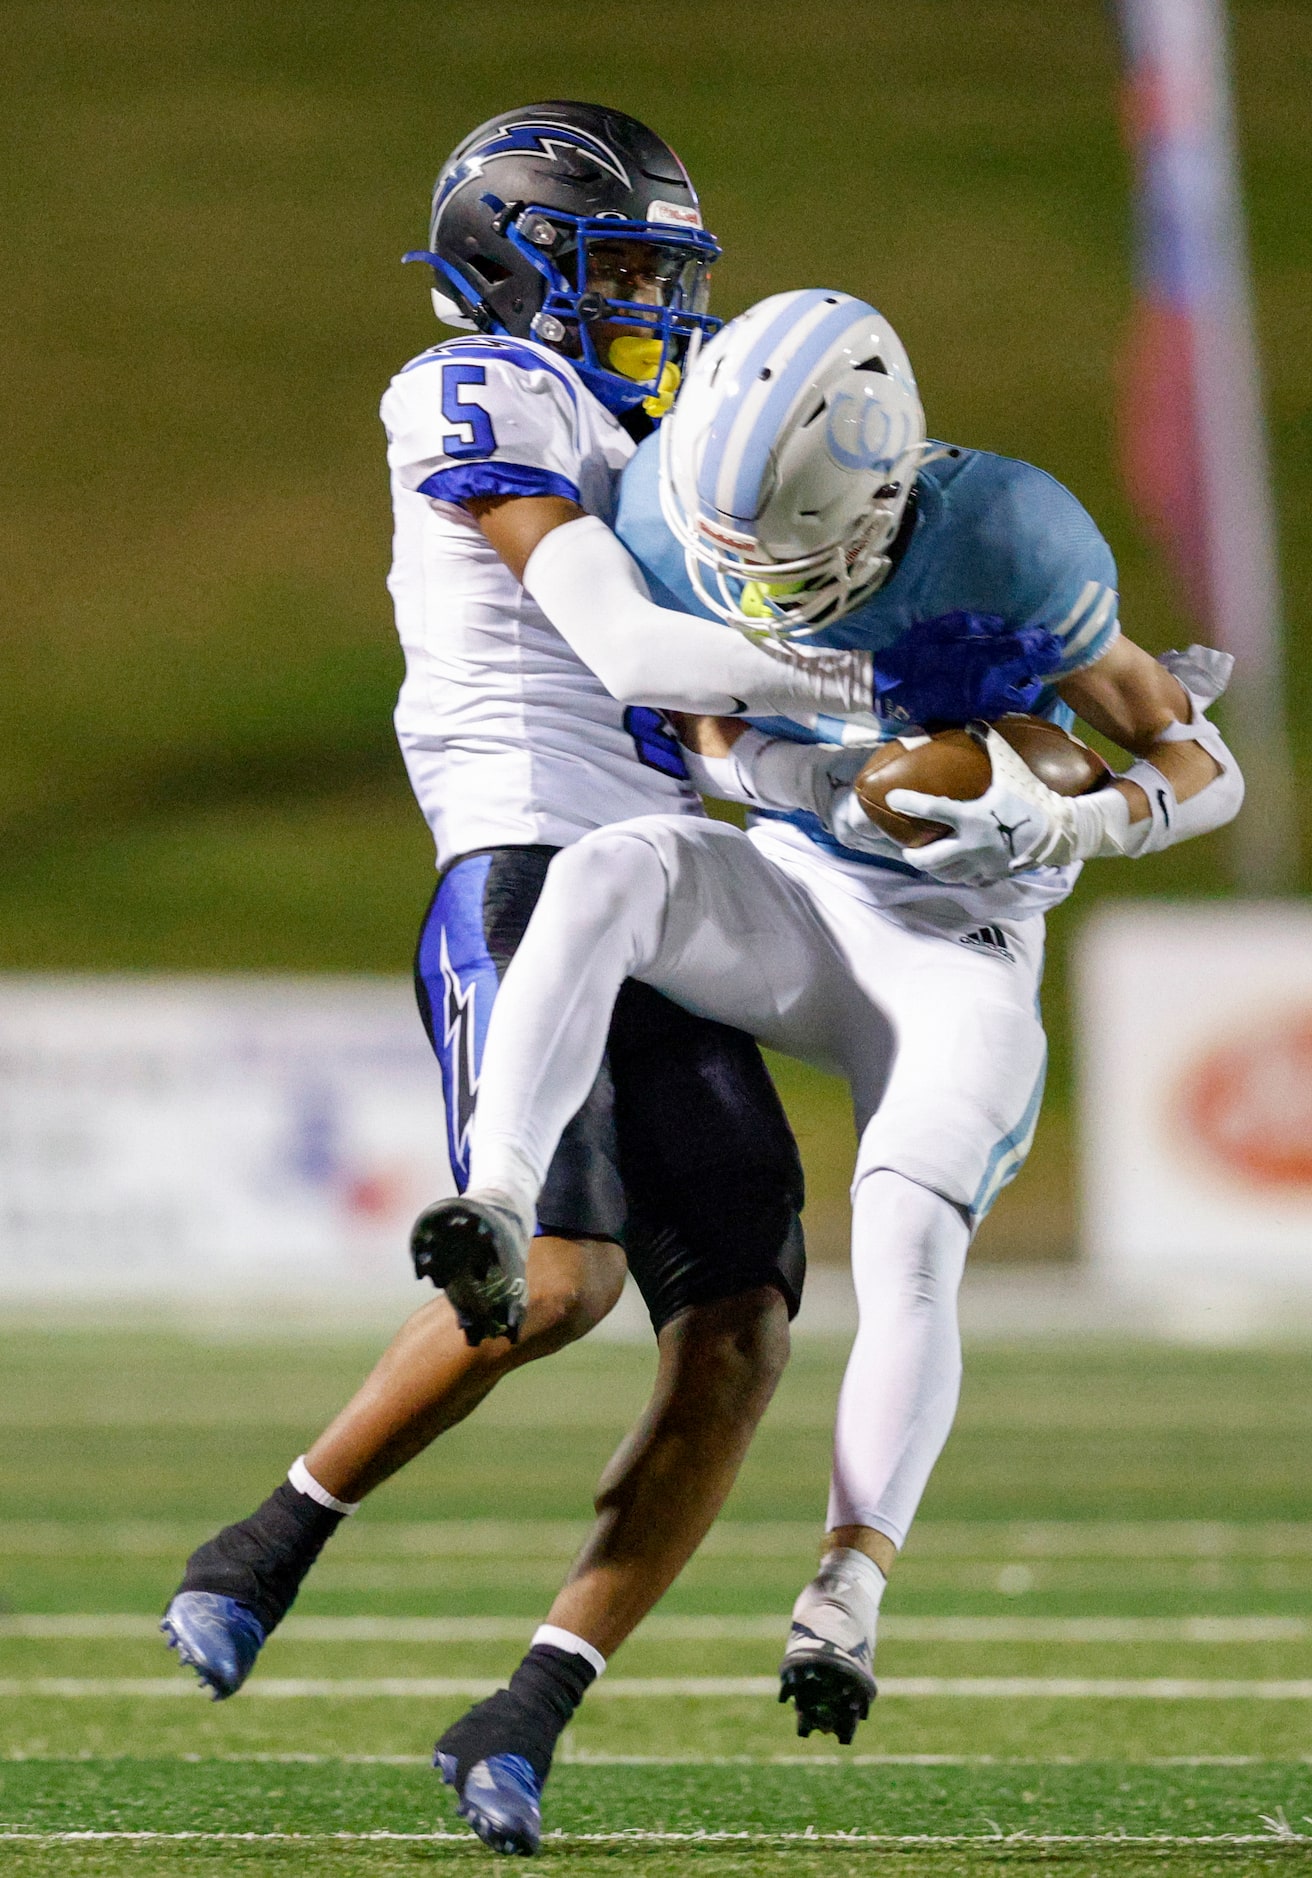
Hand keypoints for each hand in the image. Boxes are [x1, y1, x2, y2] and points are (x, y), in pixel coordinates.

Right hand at [871, 613, 1062, 728]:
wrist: (892, 689)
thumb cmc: (914, 653)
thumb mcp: (939, 627)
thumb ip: (973, 623)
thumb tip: (1001, 625)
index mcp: (981, 660)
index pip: (1023, 650)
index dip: (1041, 643)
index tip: (1050, 636)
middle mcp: (989, 685)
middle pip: (1030, 677)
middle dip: (1043, 663)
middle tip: (1050, 650)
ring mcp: (984, 703)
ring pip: (1021, 698)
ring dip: (1029, 684)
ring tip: (1027, 672)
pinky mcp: (976, 714)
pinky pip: (1005, 706)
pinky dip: (1013, 696)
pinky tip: (1008, 685)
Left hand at [885, 726, 1075, 881]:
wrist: (1060, 832)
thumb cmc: (1032, 796)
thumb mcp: (1011, 766)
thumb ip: (991, 743)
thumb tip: (974, 720)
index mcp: (971, 816)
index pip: (930, 808)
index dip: (907, 802)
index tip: (892, 798)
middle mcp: (971, 844)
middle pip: (929, 859)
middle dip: (912, 856)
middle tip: (906, 850)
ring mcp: (980, 863)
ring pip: (944, 874)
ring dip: (931, 869)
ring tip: (925, 860)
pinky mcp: (992, 874)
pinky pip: (966, 879)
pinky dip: (955, 876)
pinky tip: (953, 870)